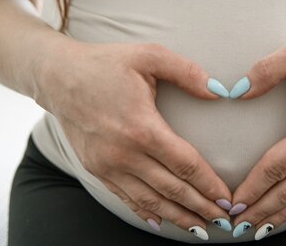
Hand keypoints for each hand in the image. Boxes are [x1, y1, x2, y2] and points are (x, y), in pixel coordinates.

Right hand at [35, 40, 233, 239]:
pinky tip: (161, 221)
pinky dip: (146, 212)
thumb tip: (218, 92)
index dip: (209, 185)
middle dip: (201, 208)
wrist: (58, 76)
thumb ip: (186, 72)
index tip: (228, 198)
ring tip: (201, 228)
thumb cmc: (105, 64)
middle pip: (172, 189)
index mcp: (142, 127)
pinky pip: (125, 197)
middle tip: (225, 220)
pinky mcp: (95, 169)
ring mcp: (107, 165)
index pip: (185, 164)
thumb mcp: (149, 55)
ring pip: (150, 201)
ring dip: (178, 217)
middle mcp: (124, 153)